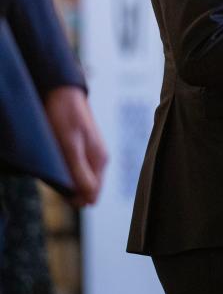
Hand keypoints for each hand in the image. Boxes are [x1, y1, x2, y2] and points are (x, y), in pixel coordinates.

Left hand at [44, 86, 107, 205]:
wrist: (63, 92)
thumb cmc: (66, 117)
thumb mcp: (71, 146)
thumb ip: (80, 172)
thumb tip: (89, 202)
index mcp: (100, 161)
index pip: (93, 194)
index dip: (75, 199)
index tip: (58, 190)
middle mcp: (98, 159)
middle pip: (86, 188)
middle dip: (70, 190)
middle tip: (51, 177)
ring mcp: (91, 153)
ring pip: (80, 178)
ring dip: (66, 179)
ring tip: (51, 168)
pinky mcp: (82, 147)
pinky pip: (75, 168)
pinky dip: (64, 170)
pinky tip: (54, 162)